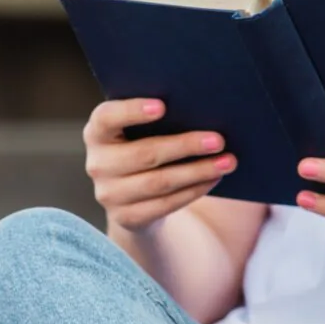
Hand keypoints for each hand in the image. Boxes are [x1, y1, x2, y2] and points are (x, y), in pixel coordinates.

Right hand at [84, 99, 236, 232]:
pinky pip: (165, 205)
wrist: (133, 194)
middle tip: (219, 140)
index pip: (107, 117)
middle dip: (185, 146)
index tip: (163, 106)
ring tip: (227, 162)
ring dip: (197, 171)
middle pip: (144, 154)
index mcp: (97, 133)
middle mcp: (98, 164)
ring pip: (159, 182)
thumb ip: (159, 119)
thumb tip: (202, 109)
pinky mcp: (125, 217)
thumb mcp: (140, 130)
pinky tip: (213, 179)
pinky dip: (193, 191)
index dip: (131, 111)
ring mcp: (109, 194)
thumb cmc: (144, 145)